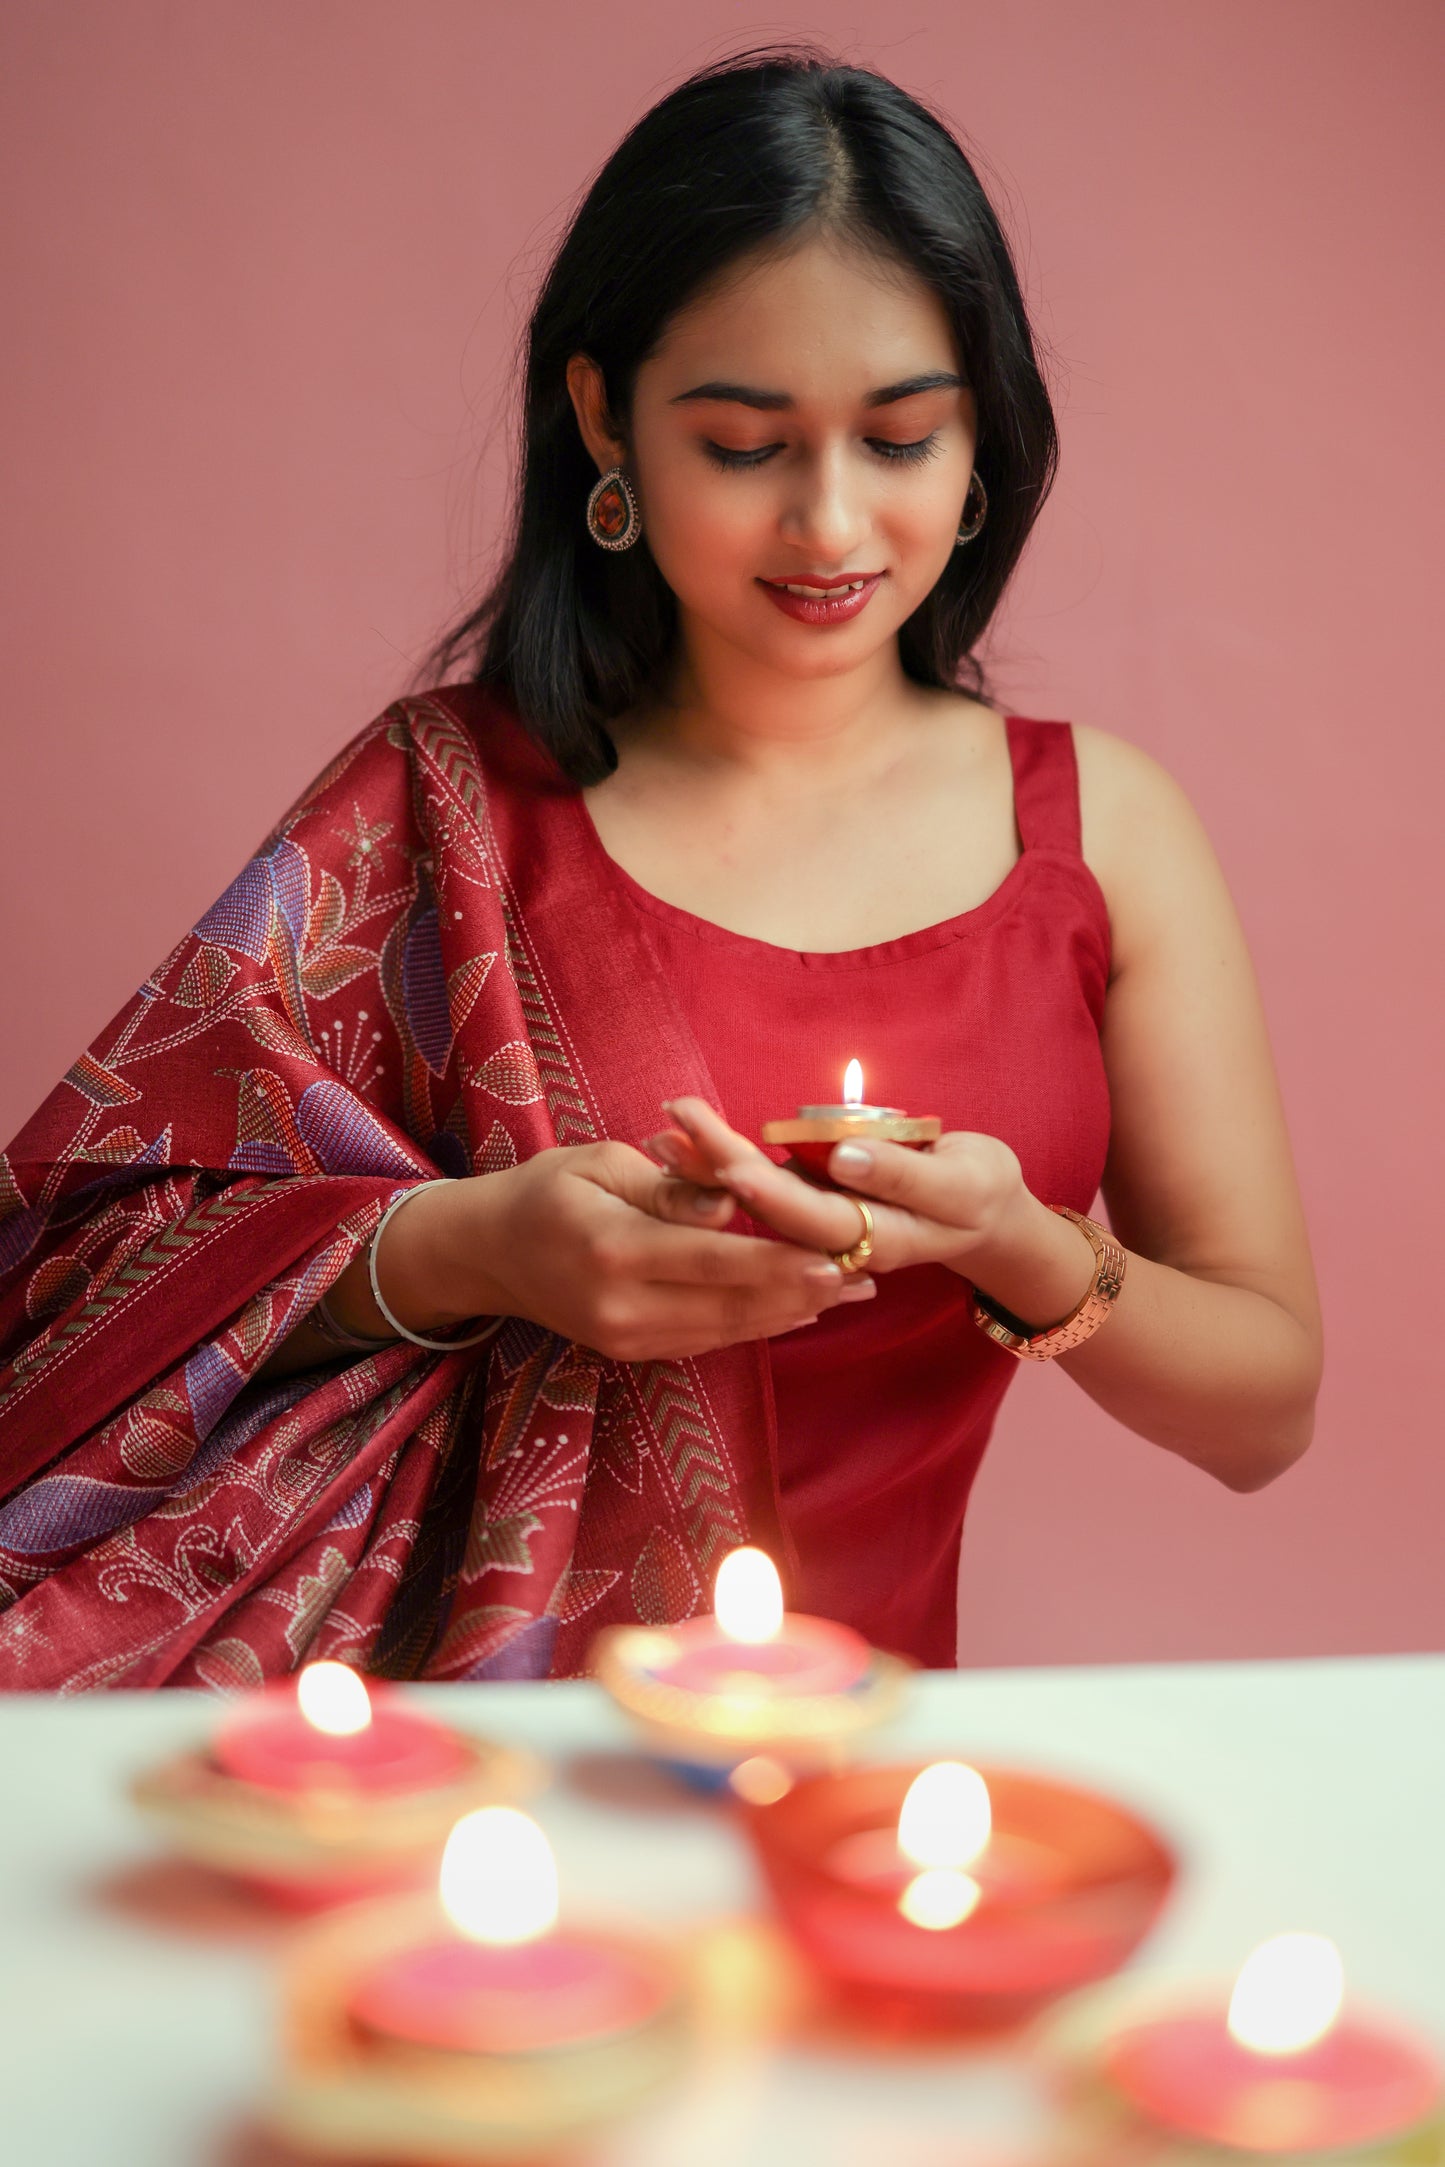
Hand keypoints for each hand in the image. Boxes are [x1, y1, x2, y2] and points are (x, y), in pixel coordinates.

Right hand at [376, 1142, 873, 1362]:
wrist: (484, 1254)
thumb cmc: (545, 1190)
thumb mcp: (602, 1163)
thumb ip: (671, 1187)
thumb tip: (731, 1206)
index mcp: (615, 1249)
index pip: (718, 1260)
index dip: (784, 1261)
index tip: (839, 1253)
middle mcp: (623, 1306)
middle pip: (734, 1305)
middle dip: (805, 1291)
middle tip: (866, 1273)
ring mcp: (626, 1338)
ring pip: (728, 1330)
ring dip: (791, 1312)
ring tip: (850, 1292)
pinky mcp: (631, 1351)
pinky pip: (707, 1340)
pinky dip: (756, 1325)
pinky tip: (798, 1310)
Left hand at [655, 1097, 1096, 1325]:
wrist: (987, 1215)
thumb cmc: (981, 1191)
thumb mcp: (964, 1181)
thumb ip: (905, 1172)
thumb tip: (844, 1155)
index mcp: (875, 1239)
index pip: (810, 1217)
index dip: (767, 1190)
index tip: (725, 1160)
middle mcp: (837, 1240)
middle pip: (768, 1208)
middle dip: (716, 1168)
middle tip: (671, 1126)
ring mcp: (823, 1223)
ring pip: (757, 1201)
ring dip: (707, 1169)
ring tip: (661, 1131)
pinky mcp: (816, 1202)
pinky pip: (765, 1186)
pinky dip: (725, 1165)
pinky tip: (687, 1142)